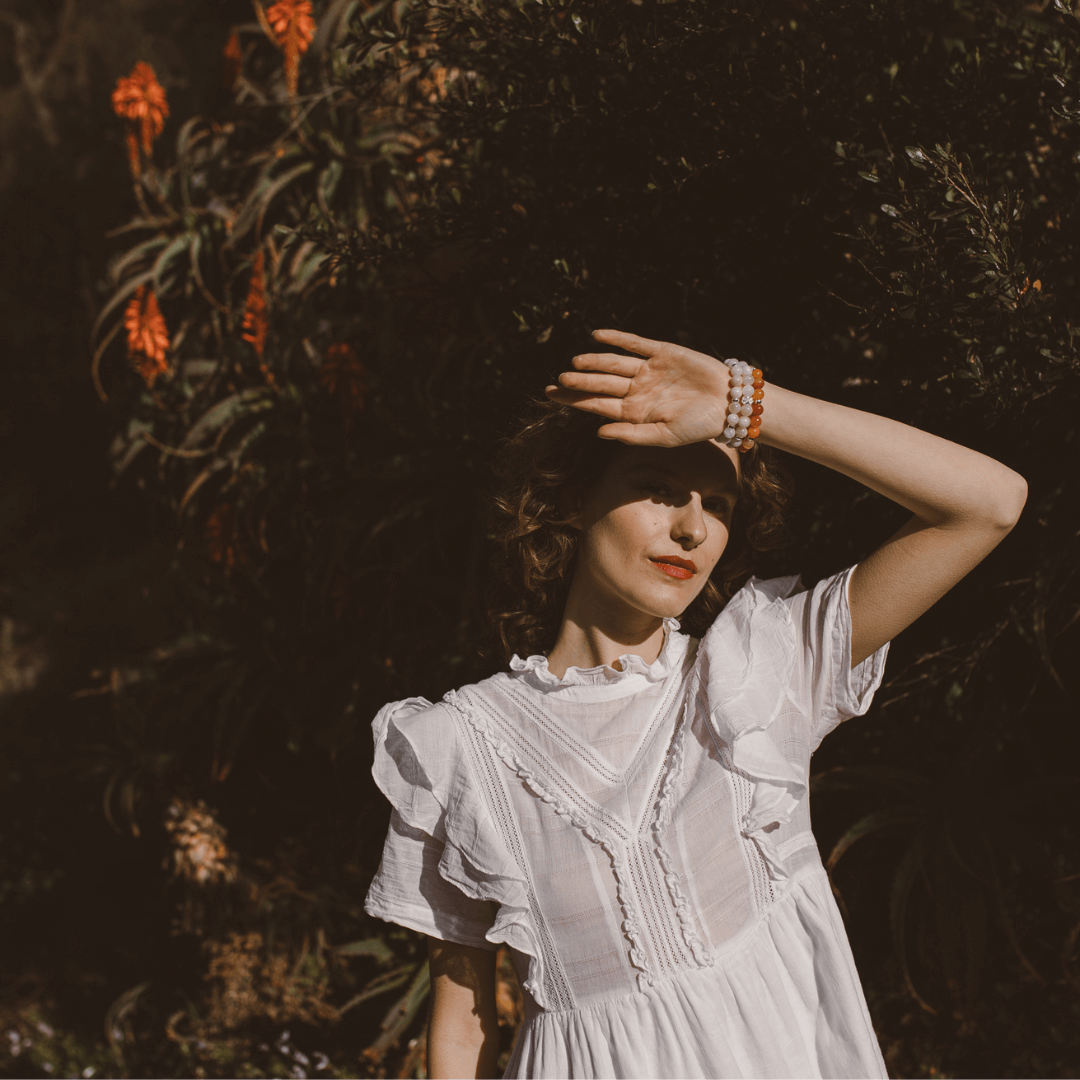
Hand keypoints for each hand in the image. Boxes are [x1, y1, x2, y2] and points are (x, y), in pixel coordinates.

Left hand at [545, 328, 730, 445]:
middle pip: (601, 383)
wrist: (729, 404)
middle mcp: (637, 390)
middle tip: (558, 381)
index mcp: (634, 412)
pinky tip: (597, 335)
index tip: (552, 396)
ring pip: (613, 363)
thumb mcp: (664, 436)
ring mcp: (648, 370)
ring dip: (594, 362)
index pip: (597, 405)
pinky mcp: (662, 352)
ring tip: (575, 362)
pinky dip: (616, 338)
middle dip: (579, 382)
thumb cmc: (699, 426)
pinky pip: (634, 343)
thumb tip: (599, 432)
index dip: (575, 400)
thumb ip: (631, 435)